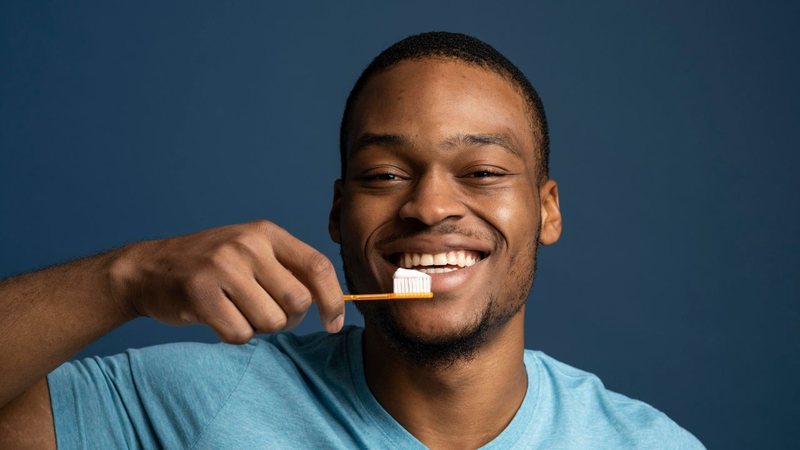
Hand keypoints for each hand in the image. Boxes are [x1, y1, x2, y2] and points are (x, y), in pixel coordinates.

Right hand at [109, 221, 344, 342]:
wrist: (147, 269)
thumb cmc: (210, 266)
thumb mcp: (250, 252)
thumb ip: (288, 269)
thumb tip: (334, 301)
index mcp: (266, 232)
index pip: (317, 266)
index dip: (333, 300)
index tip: (334, 323)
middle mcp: (247, 245)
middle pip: (297, 301)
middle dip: (288, 318)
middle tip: (266, 314)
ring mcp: (223, 267)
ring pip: (271, 321)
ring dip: (259, 328)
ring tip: (237, 311)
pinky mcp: (201, 294)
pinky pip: (240, 334)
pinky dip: (234, 335)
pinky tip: (218, 318)